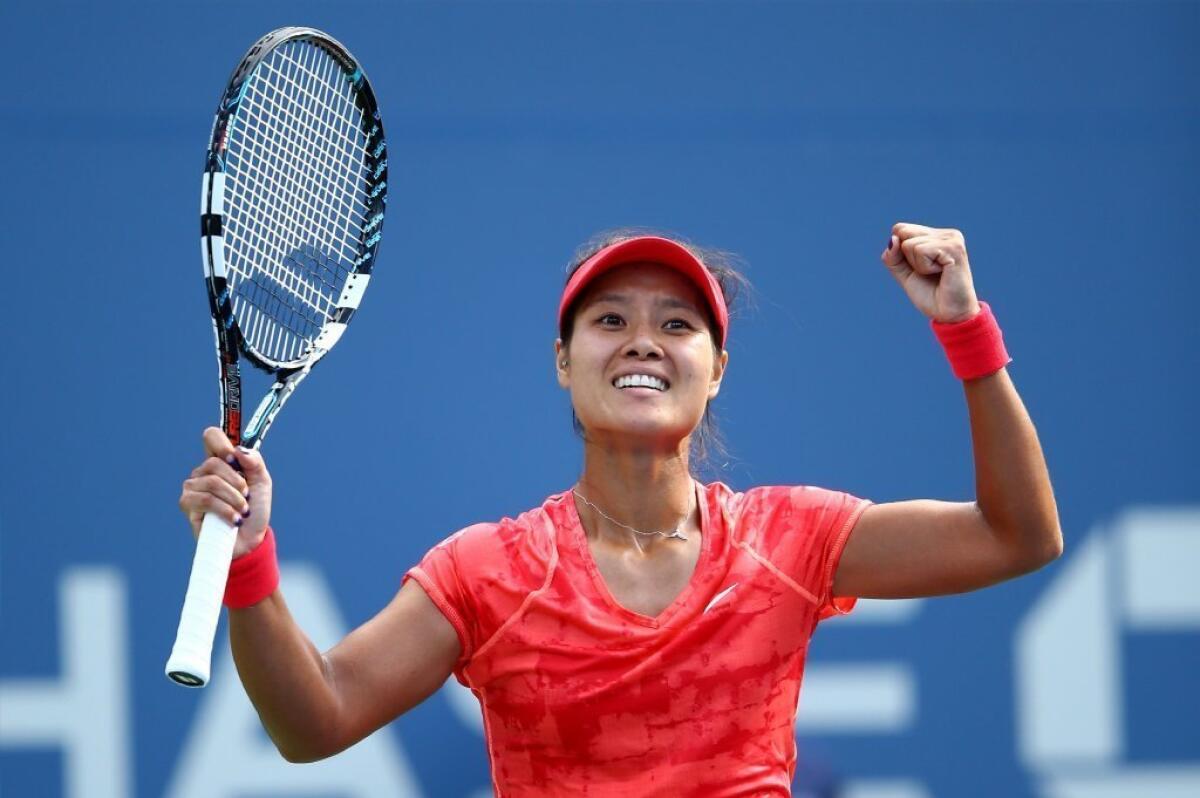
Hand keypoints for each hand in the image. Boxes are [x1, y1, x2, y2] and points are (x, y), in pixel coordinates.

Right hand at [178, 427, 273, 557]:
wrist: (249, 539)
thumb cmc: (254, 510)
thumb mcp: (262, 483)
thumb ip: (255, 462)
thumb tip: (239, 450)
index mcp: (221, 461)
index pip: (212, 436)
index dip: (222, 443)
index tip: (235, 459)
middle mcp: (203, 471)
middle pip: (214, 462)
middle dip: (237, 482)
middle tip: (247, 497)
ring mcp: (193, 487)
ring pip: (212, 482)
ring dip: (235, 498)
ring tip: (242, 510)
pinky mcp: (187, 505)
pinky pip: (207, 500)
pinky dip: (226, 510)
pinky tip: (234, 519)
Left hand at [881, 222, 980, 322]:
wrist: (949, 314)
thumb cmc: (930, 294)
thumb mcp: (903, 273)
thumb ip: (892, 256)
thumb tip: (894, 238)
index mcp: (936, 236)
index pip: (900, 229)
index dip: (900, 252)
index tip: (919, 268)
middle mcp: (946, 234)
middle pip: (903, 233)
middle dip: (907, 258)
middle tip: (928, 272)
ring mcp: (952, 239)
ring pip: (909, 244)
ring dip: (917, 265)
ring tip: (936, 274)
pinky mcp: (954, 248)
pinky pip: (921, 251)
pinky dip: (924, 267)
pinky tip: (942, 273)